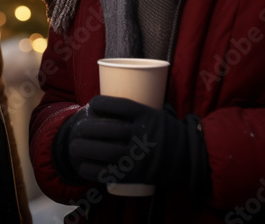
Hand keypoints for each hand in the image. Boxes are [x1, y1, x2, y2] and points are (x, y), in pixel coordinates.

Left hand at [64, 95, 208, 194]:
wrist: (190, 160)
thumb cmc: (170, 133)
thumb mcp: (160, 114)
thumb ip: (140, 107)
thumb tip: (119, 90)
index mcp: (149, 116)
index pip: (121, 106)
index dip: (102, 104)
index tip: (91, 103)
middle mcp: (143, 135)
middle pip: (109, 129)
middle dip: (87, 129)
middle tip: (77, 128)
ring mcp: (140, 156)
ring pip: (106, 151)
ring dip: (85, 148)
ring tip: (74, 146)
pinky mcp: (136, 175)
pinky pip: (110, 172)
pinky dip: (93, 170)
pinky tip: (82, 165)